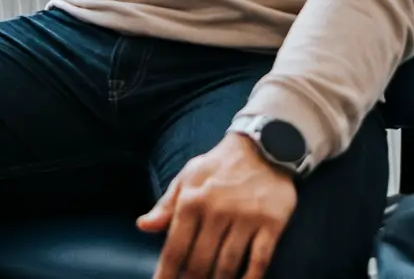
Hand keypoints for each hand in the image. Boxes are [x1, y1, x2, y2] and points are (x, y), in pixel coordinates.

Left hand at [139, 132, 296, 278]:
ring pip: (228, 265)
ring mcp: (245, 219)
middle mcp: (217, 211)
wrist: (263, 147)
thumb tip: (143, 226)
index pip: (175, 247)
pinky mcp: (271, 224)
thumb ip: (166, 205)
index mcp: (192, 200)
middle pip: (200, 262)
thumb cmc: (219, 166)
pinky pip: (259, 260)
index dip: (166, 274)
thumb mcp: (187, 177)